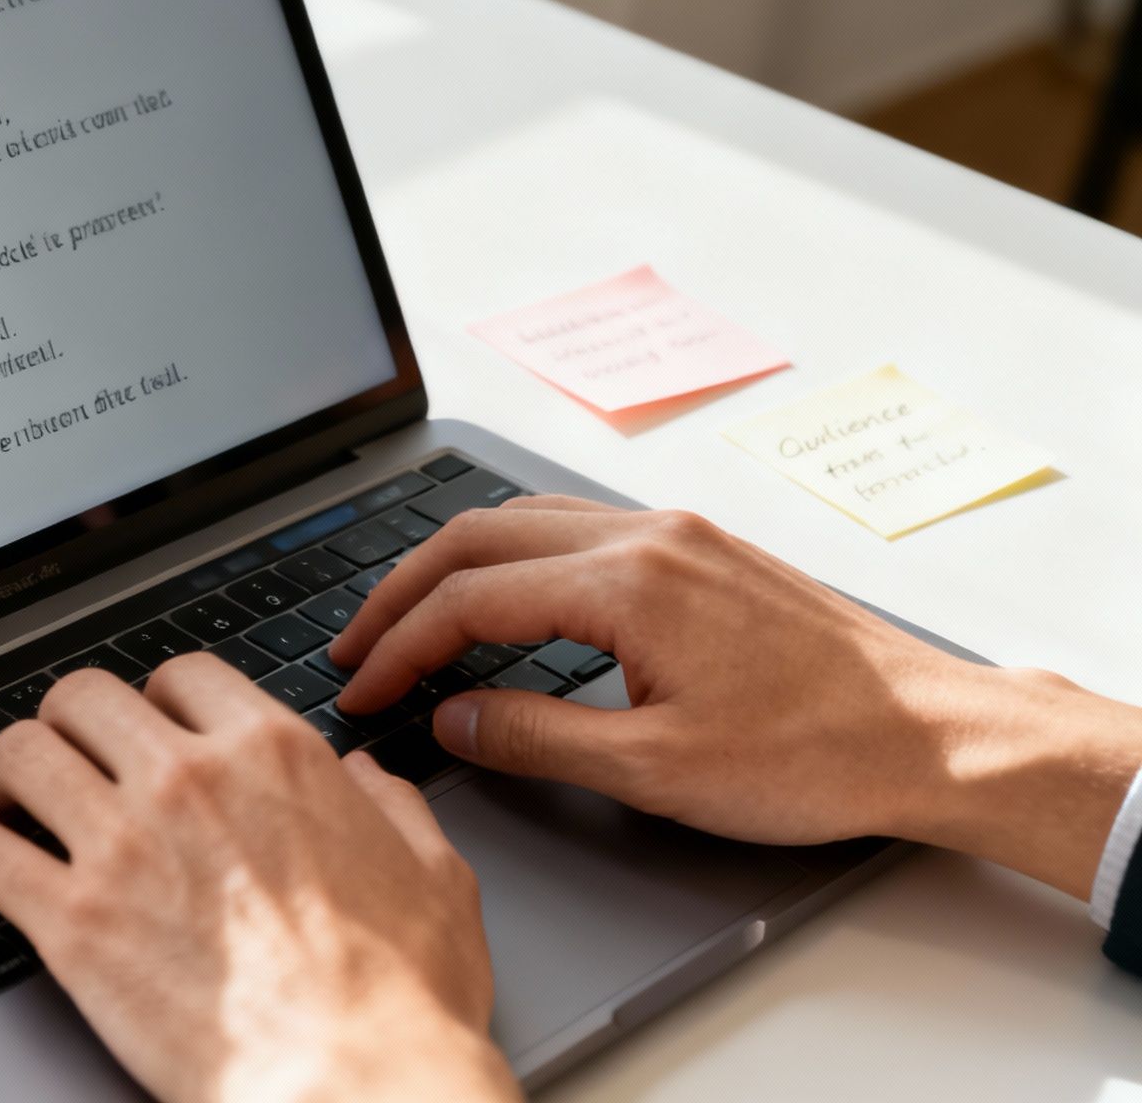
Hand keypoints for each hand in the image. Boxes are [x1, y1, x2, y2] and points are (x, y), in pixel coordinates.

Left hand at [0, 656, 521, 1102]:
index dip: (152, 697)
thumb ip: (395, 811)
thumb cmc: (400, 999)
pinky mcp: (72, 920)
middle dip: (64, 723)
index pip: (182, 675)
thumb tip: (370, 780)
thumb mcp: (436, 878)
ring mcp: (124, 843)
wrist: (352, 1082)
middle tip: (58, 758)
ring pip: (22, 754)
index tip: (140, 726)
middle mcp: (189, 778)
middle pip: (83, 697)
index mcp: (275, 756)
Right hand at [330, 497, 1141, 900]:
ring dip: (453, 567)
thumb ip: (535, 739)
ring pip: (524, 520)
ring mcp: (677, 534)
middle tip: (356, 648)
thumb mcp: (657, 771)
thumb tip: (451, 717)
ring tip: (409, 621)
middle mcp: (647, 537)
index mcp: (629, 584)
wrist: (934, 734)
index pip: (469, 598)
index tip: (361, 689)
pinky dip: (511, 559)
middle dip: (401, 592)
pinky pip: (573, 528)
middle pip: (478, 536)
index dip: (398, 646)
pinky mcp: (700, 548)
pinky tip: (501, 600)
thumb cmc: (817, 755)